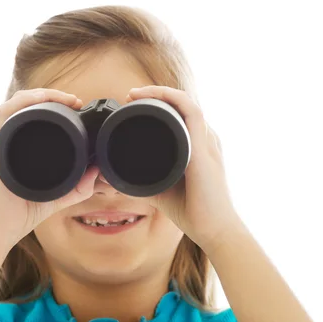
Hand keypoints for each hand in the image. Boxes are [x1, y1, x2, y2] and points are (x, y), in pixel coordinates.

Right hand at [0, 88, 100, 248]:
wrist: (4, 226)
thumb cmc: (26, 210)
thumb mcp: (60, 195)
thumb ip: (80, 187)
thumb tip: (98, 170)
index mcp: (21, 144)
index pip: (35, 111)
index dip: (55, 101)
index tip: (77, 104)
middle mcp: (8, 138)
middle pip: (25, 101)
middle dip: (51, 94)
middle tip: (74, 100)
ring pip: (13, 102)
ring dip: (38, 94)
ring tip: (62, 98)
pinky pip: (3, 114)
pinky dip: (20, 103)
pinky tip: (38, 101)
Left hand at [126, 86, 248, 254]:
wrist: (213, 229)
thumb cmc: (191, 210)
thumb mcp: (159, 188)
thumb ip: (138, 181)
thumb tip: (109, 177)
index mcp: (198, 144)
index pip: (180, 113)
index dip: (158, 102)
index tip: (131, 103)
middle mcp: (205, 138)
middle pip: (182, 103)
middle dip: (155, 94)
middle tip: (129, 96)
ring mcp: (206, 140)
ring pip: (186, 102)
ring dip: (160, 93)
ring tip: (135, 94)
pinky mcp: (204, 148)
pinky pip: (191, 112)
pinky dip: (172, 99)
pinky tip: (153, 97)